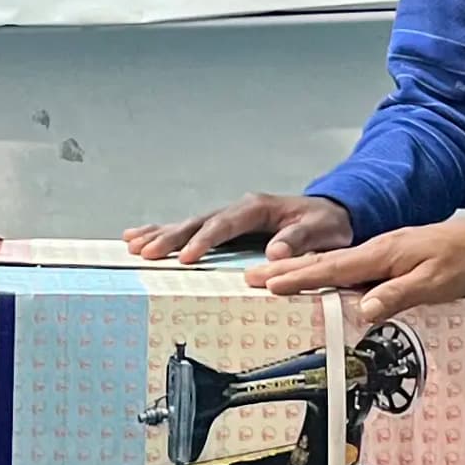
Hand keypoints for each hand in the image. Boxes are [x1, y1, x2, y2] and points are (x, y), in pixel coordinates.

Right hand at [122, 192, 354, 264]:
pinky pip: (191, 229)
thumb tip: (274, 253)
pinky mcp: (224, 227)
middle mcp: (238, 208)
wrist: (331, 214)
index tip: (185, 257)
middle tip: (145, 253)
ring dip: (160, 234)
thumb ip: (300, 240)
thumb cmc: (327, 224)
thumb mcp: (322, 232)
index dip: (204, 240)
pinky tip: (141, 237)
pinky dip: (165, 232)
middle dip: (170, 238)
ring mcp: (229, 216)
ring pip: (188, 223)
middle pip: (198, 222)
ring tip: (132, 244)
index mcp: (258, 208)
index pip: (225, 224)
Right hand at [254, 209, 464, 328]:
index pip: (331, 268)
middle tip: (250, 278)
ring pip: (330, 264)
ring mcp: (379, 254)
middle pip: (321, 263)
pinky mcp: (386, 260)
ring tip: (268, 277)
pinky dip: (322, 272)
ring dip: (298, 271)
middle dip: (285, 270)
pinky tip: (315, 281)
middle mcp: (374, 250)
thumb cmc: (460, 260)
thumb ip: (397, 295)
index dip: (298, 277)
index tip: (267, 283)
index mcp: (380, 254)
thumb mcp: (432, 283)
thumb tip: (363, 310)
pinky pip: (345, 267)